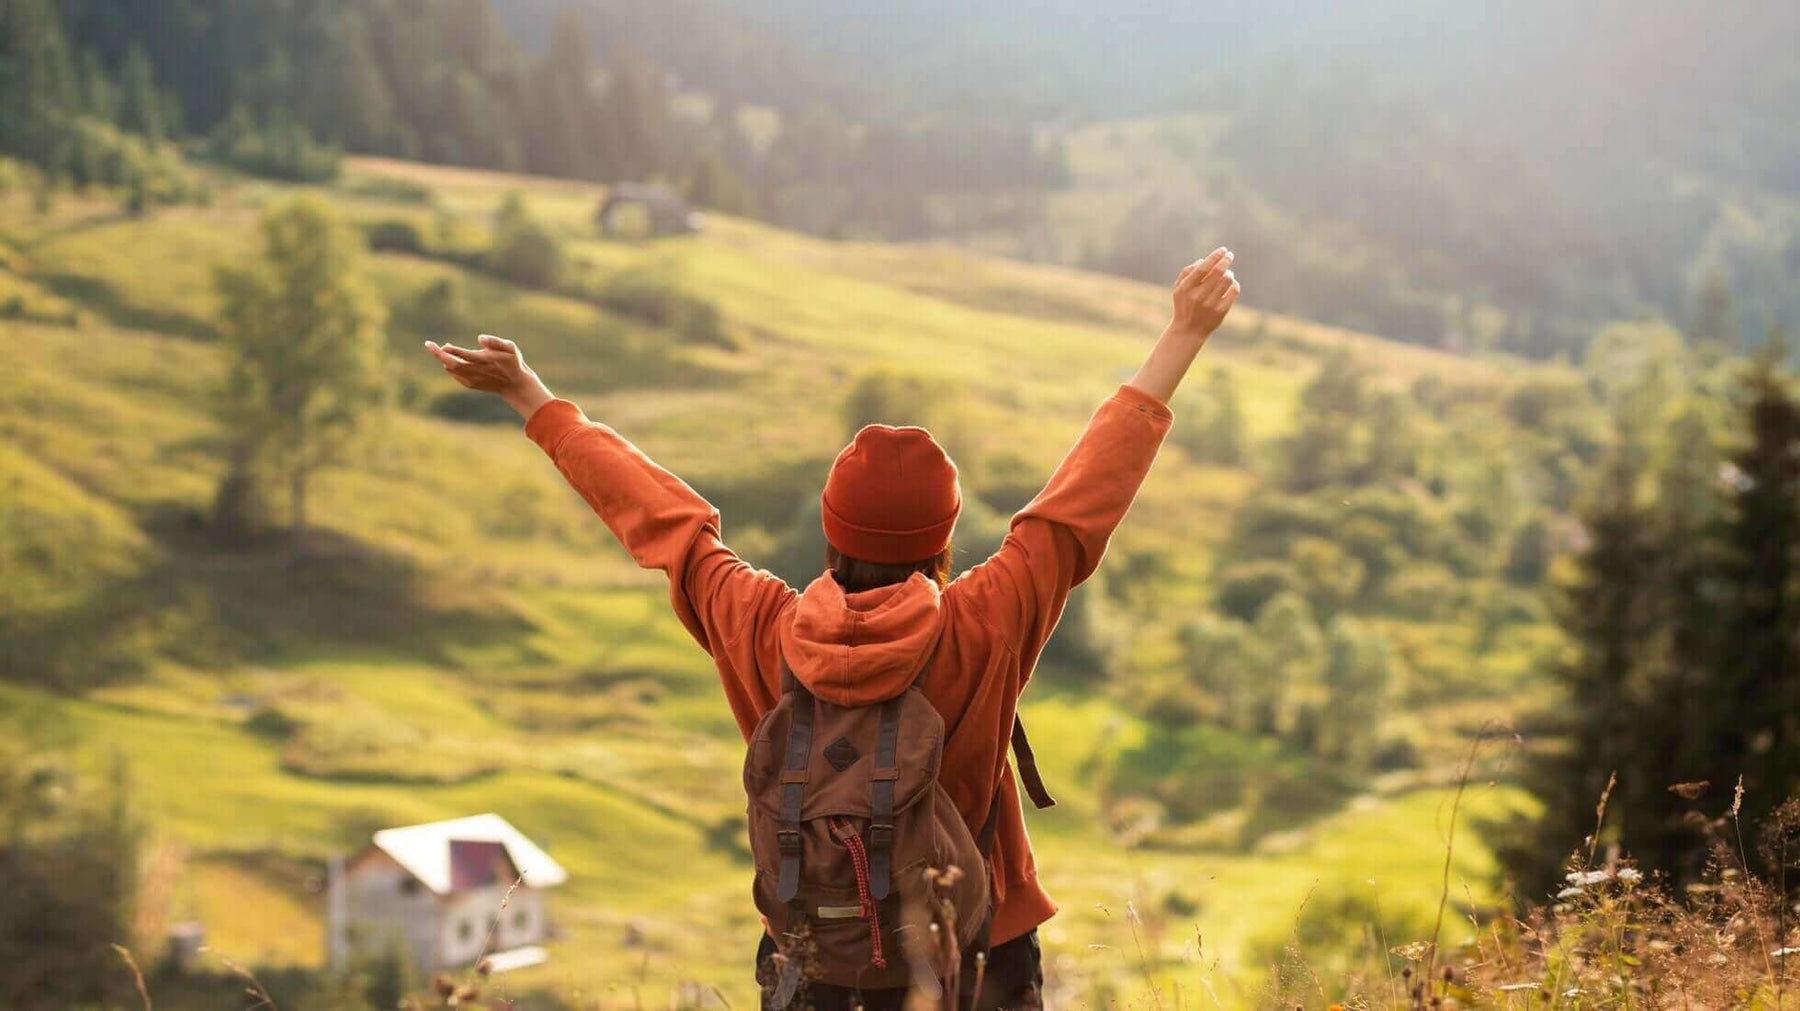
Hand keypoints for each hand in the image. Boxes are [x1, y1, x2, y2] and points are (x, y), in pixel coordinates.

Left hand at [424, 335, 553, 418]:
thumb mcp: (510, 348)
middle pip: (452, 364)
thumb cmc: (512, 362)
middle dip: (439, 354)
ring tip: (439, 349)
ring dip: (443, 358)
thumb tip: (480, 338)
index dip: (453, 350)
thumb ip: (495, 342)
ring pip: (451, 369)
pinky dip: (449, 366)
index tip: (443, 344)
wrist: (513, 385)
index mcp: (485, 361)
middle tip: (428, 344)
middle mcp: (477, 371)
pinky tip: (449, 359)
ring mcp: (472, 379)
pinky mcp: (470, 384)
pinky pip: (455, 374)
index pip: (465, 355)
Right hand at [1166, 247, 1239, 344]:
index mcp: (1186, 288)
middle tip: (1230, 255)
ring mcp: (1210, 304)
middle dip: (1226, 260)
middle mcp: (1198, 296)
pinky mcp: (1221, 311)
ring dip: (1229, 273)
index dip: (1215, 256)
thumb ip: (1187, 272)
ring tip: (1227, 273)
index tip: (1223, 250)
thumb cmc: (1184, 305)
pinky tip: (1231, 284)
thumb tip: (1203, 260)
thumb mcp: (1178, 289)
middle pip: (1218, 272)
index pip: (1203, 268)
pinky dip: (1234, 284)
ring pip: (1227, 280)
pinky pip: (1234, 291)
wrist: (1188, 331)